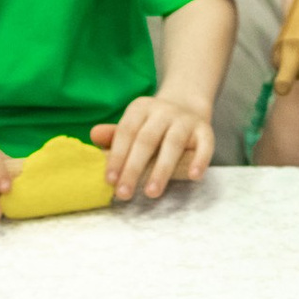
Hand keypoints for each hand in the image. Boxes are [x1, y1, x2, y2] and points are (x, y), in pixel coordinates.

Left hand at [93, 95, 215, 200]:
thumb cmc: (152, 125)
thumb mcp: (133, 126)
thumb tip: (93, 136)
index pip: (126, 132)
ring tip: (151, 193)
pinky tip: (193, 177)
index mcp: (141, 108)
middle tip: (124, 193)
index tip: (110, 180)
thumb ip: (115, 135)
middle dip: (134, 168)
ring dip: (161, 170)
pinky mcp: (205, 130)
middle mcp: (163, 111)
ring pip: (173, 144)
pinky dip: (200, 160)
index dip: (117, 156)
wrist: (187, 106)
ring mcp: (185, 120)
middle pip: (146, 140)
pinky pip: (205, 145)